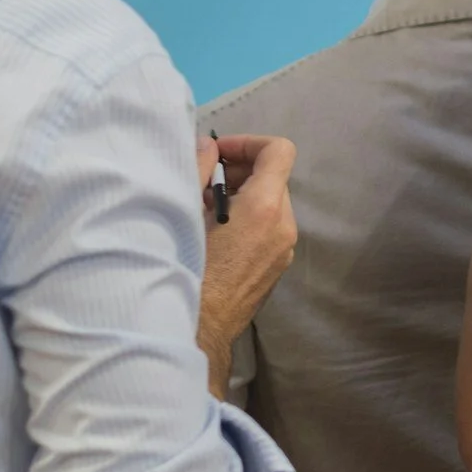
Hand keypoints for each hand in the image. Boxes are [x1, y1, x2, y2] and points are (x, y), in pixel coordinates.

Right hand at [197, 134, 298, 363]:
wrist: (199, 329)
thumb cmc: (187, 267)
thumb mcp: (187, 213)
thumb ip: (199, 169)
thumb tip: (208, 146)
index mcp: (265, 208)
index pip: (279, 151)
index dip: (248, 142)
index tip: (218, 153)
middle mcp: (284, 226)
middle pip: (274, 177)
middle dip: (240, 171)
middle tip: (203, 183)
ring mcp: (285, 250)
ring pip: (271, 204)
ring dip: (242, 196)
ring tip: (204, 209)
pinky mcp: (277, 268)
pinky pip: (269, 229)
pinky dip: (248, 219)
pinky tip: (215, 235)